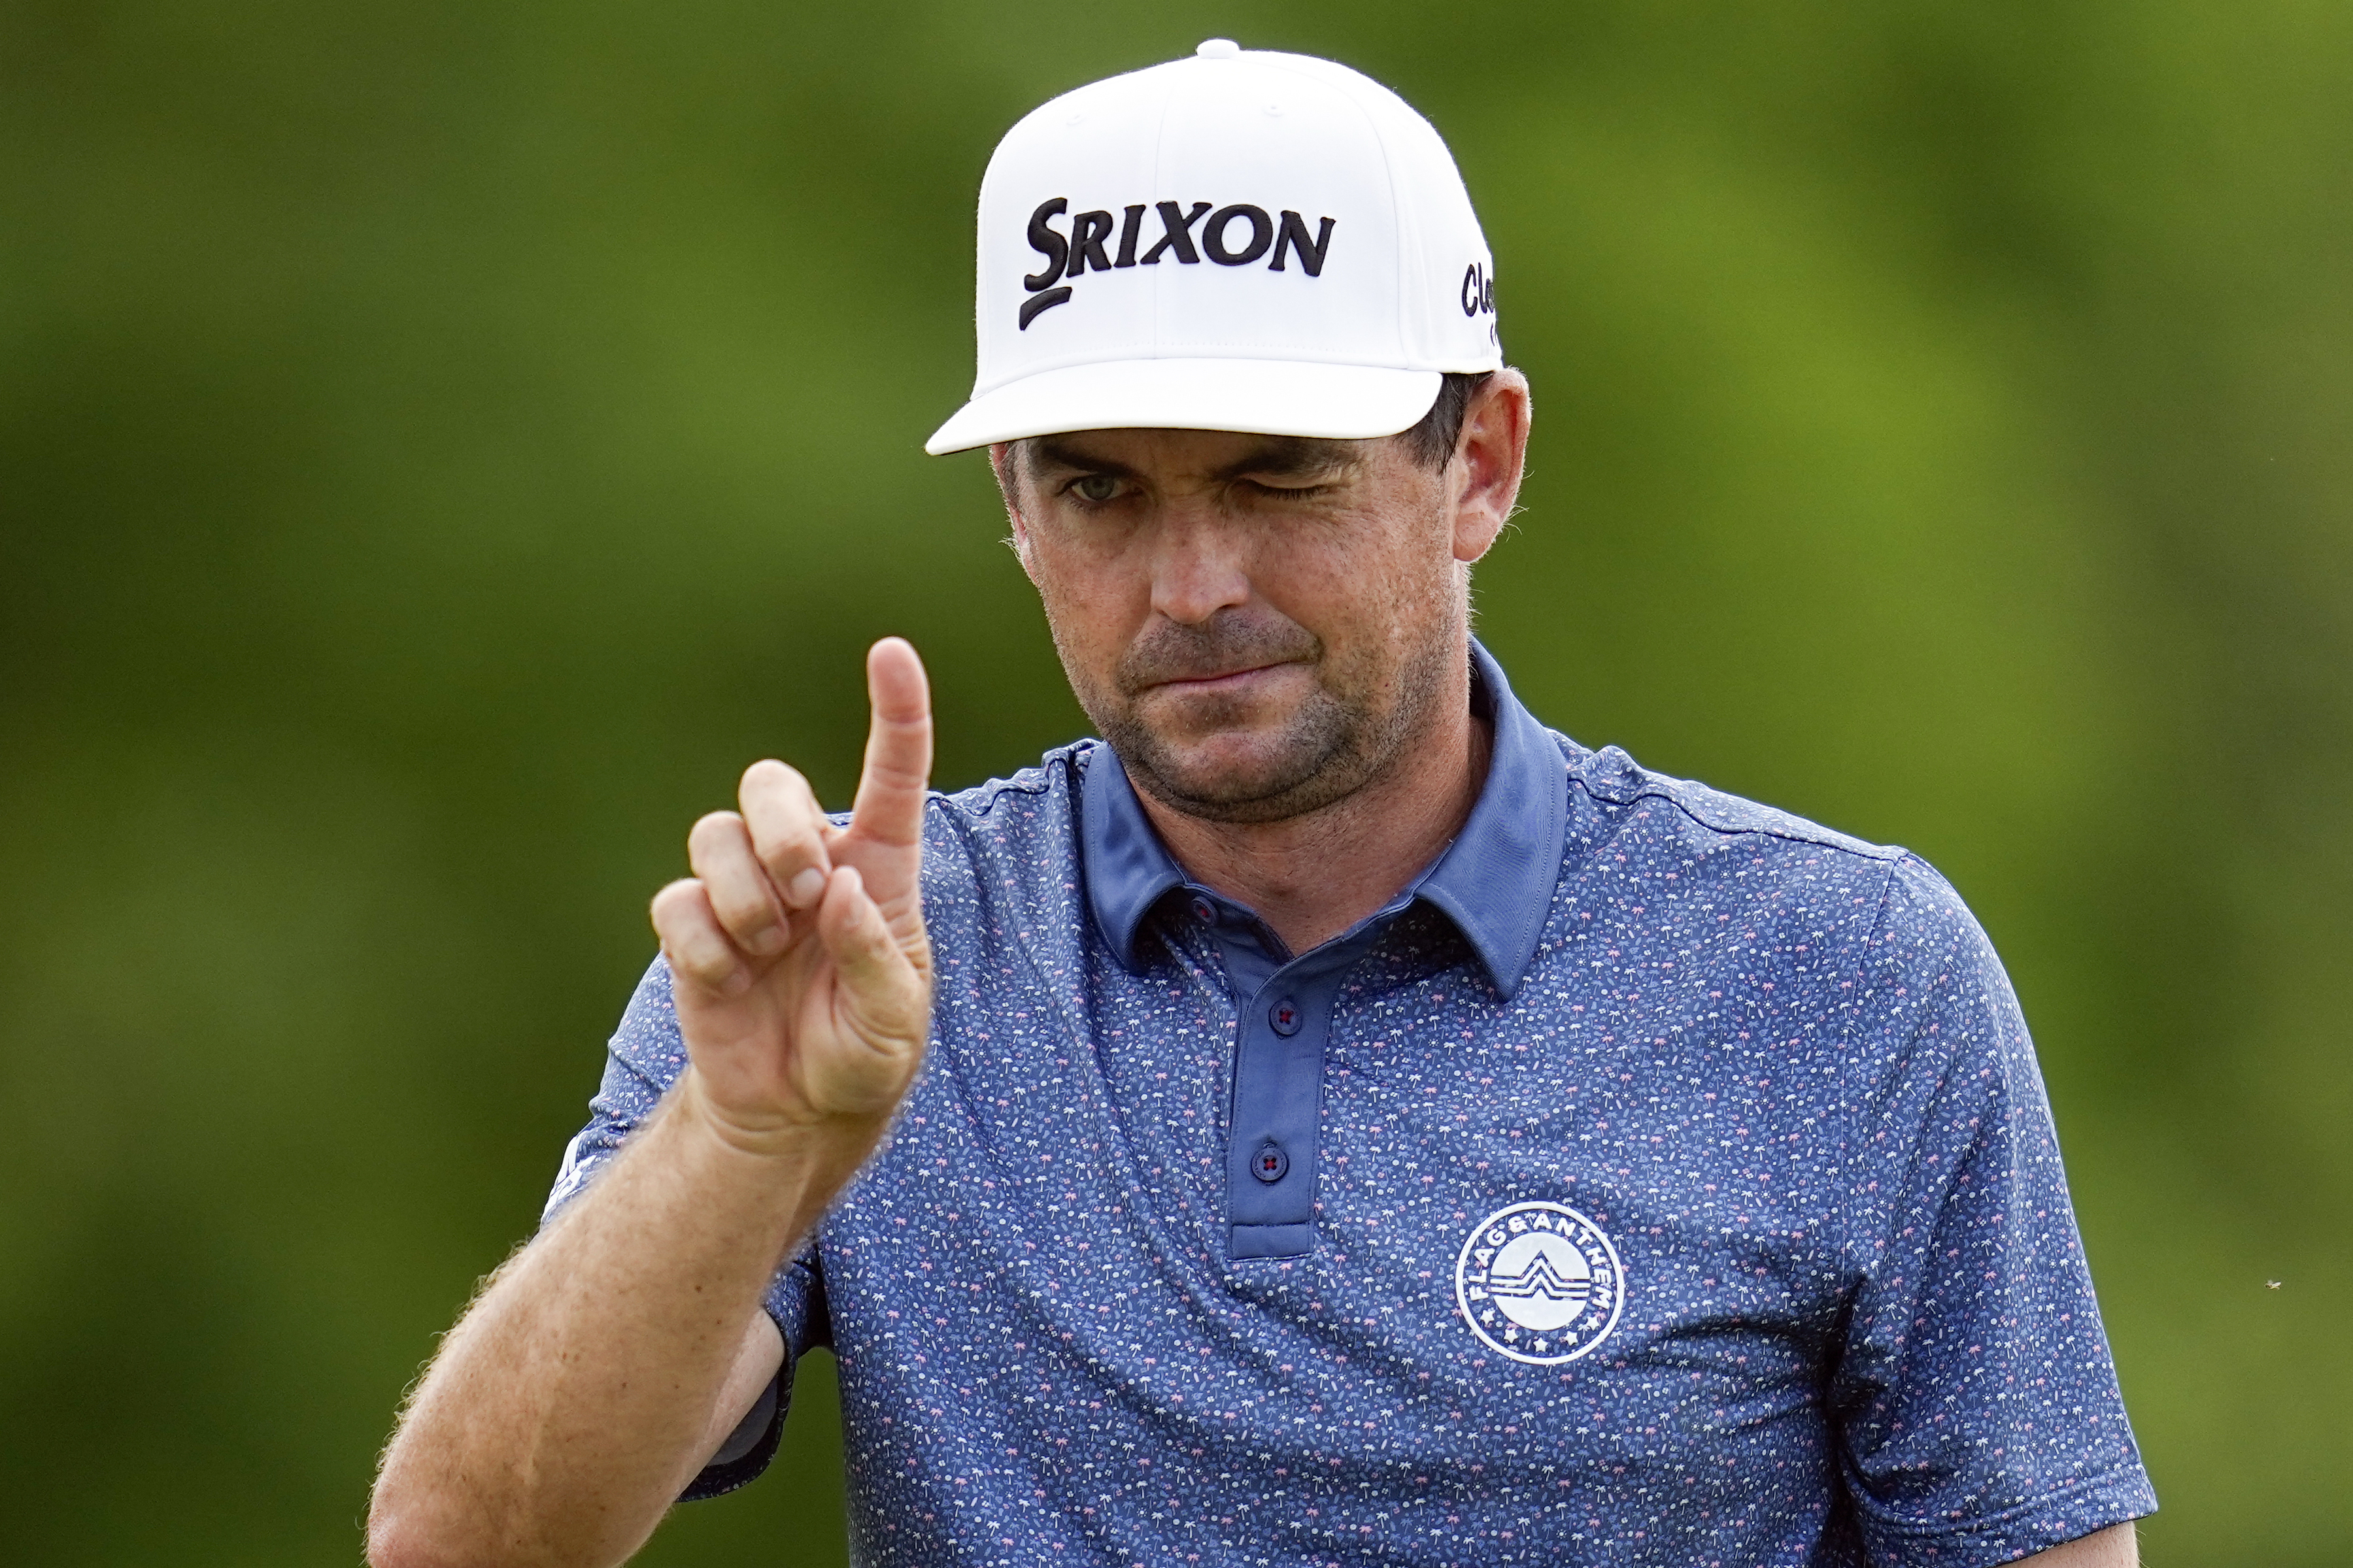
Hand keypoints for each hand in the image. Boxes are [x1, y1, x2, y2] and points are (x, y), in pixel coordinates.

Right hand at [649, 638, 933, 1148]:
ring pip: (714, 834)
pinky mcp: (694, 926)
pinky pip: (676, 902)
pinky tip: (731, 982)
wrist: (795, 1112)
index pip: (892, 776)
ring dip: (742, 895)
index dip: (895, 712)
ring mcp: (746, 891)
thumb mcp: (894, 1020)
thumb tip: (840, 887)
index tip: (891, 652)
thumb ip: (872, 955)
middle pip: (772, 782)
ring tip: (766, 950)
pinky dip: (703, 945)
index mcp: (878, 869)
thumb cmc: (862, 1055)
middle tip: (804, 893)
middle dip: (780, 829)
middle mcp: (809, 862)